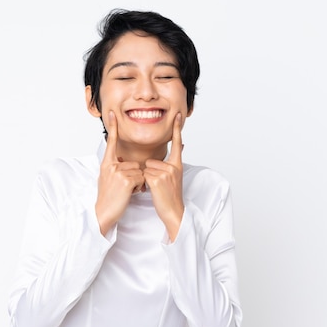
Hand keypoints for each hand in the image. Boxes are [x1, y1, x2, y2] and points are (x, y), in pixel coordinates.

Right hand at [95, 111, 145, 235]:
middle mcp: (111, 165)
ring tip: (126, 192)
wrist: (102, 213)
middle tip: (124, 188)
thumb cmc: (107, 198)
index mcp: (106, 163)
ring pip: (140, 172)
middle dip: (135, 176)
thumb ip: (115, 168)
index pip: (111, 143)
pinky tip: (129, 194)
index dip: (113, 128)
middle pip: (135, 163)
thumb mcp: (107, 179)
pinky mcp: (126, 180)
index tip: (112, 114)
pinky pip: (142, 179)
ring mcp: (118, 172)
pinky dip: (139, 188)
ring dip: (138, 183)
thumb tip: (124, 162)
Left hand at [144, 113, 184, 240]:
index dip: (176, 129)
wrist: (173, 212)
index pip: (176, 143)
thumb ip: (175, 161)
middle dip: (149, 173)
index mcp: (177, 164)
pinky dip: (144, 184)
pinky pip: (143, 175)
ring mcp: (166, 173)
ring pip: (146, 168)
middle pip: (151, 161)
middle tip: (159, 186)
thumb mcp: (176, 176)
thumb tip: (182, 145)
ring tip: (156, 189)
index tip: (177, 115)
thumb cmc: (171, 196)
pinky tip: (153, 191)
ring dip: (146, 179)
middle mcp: (173, 167)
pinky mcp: (157, 179)